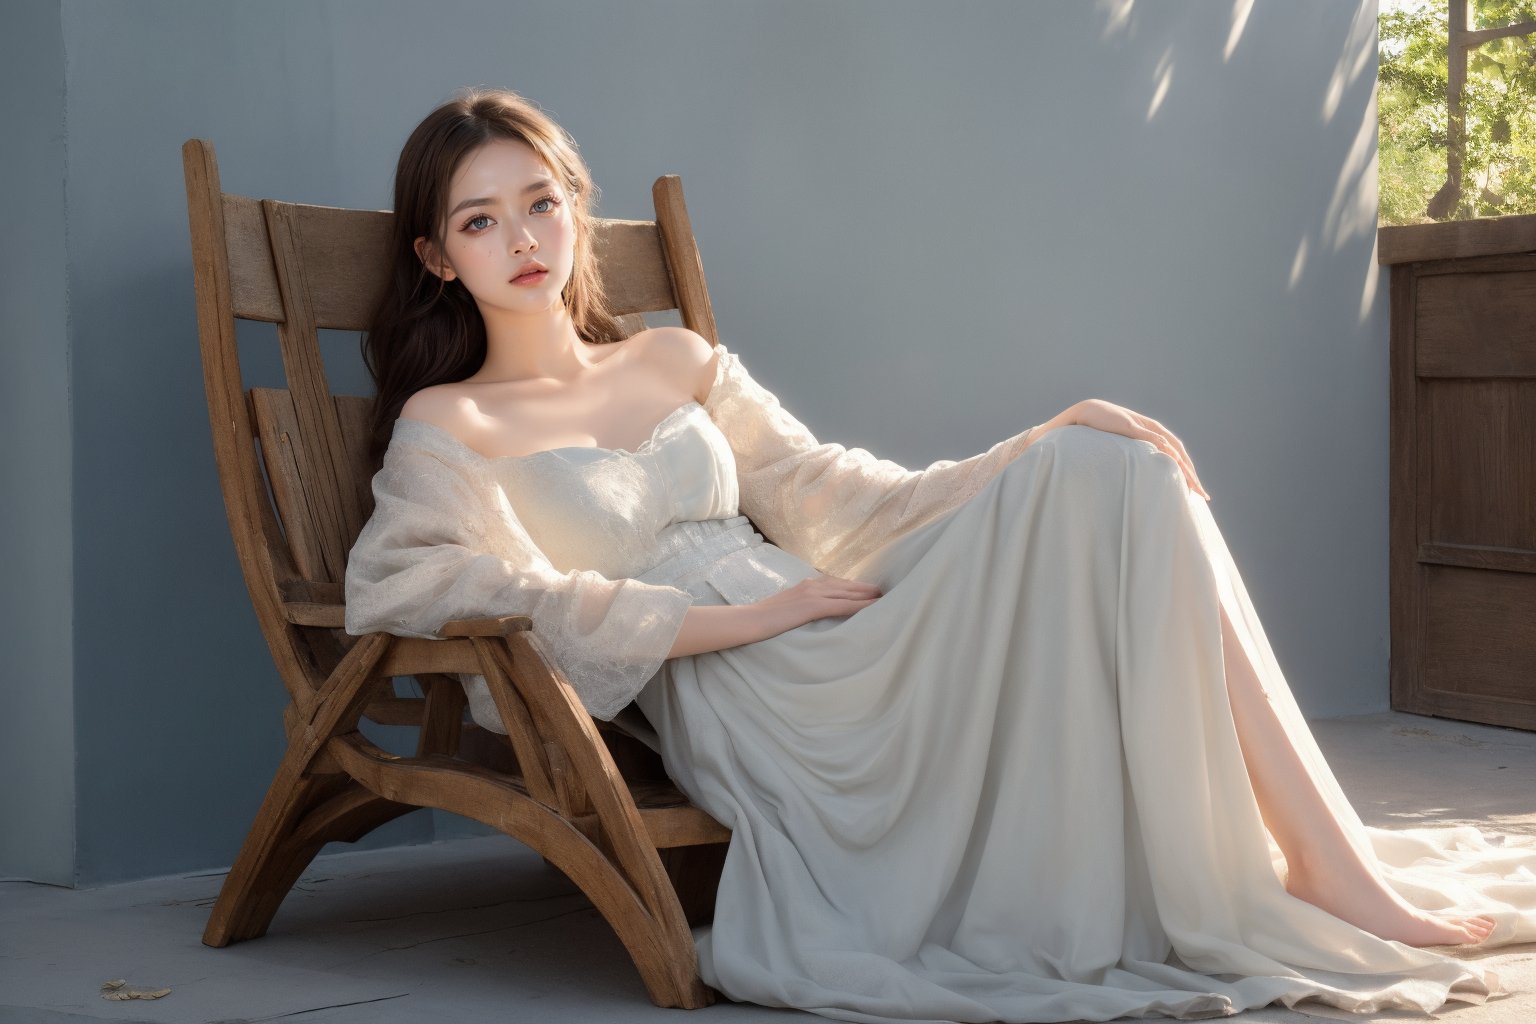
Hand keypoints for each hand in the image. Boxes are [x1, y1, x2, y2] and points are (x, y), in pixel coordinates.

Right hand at [756, 574, 881, 634]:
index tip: (867, 590)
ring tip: (884, 597)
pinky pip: (843, 605)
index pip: (834, 584)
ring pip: (847, 593)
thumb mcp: (784, 609)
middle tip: (883, 591)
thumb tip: (807, 615)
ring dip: (867, 595)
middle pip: (845, 585)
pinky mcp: (813, 606)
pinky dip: (860, 605)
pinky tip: (873, 607)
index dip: (852, 587)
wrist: (748, 620)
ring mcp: (813, 594)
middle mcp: (811, 585)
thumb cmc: (762, 619)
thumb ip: (799, 608)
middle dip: (864, 588)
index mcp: (805, 585)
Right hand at [1064, 399, 1210, 499]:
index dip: (1186, 470)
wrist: (1084, 412)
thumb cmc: (1100, 428)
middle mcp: (1152, 429)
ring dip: (1185, 468)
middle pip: (1179, 453)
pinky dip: (1167, 452)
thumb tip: (1140, 469)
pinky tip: (1175, 464)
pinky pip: (1154, 440)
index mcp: (1151, 433)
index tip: (1193, 490)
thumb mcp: (1121, 444)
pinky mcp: (1132, 427)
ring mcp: (1143, 427)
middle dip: (1192, 475)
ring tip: (1194, 486)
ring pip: (1172, 448)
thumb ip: (1132, 452)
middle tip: (1203, 495)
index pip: (1176, 453)